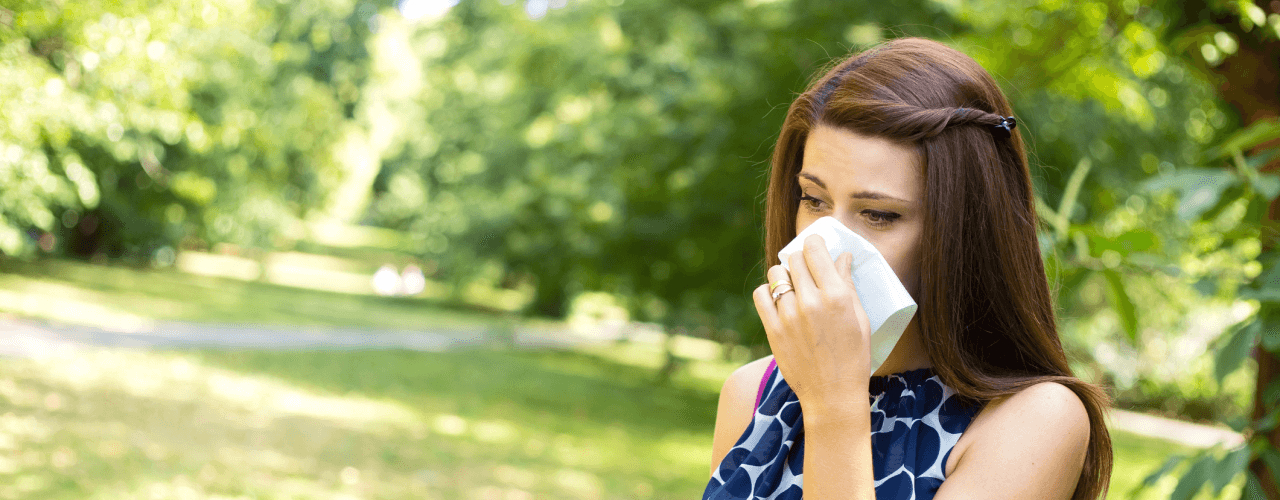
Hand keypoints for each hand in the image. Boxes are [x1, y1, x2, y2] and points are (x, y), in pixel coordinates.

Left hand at [753, 234, 873, 414]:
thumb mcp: (860, 319)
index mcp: (837, 296)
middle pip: (795, 259)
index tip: (815, 246)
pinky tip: (778, 300)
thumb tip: (842, 257)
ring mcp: (788, 315)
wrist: (832, 395)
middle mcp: (811, 301)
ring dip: (784, 275)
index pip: (815, 250)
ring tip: (793, 288)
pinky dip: (768, 292)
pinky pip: (760, 294)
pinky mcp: (772, 329)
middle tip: (808, 271)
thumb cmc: (854, 357)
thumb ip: (848, 284)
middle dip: (802, 260)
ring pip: (776, 273)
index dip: (814, 242)